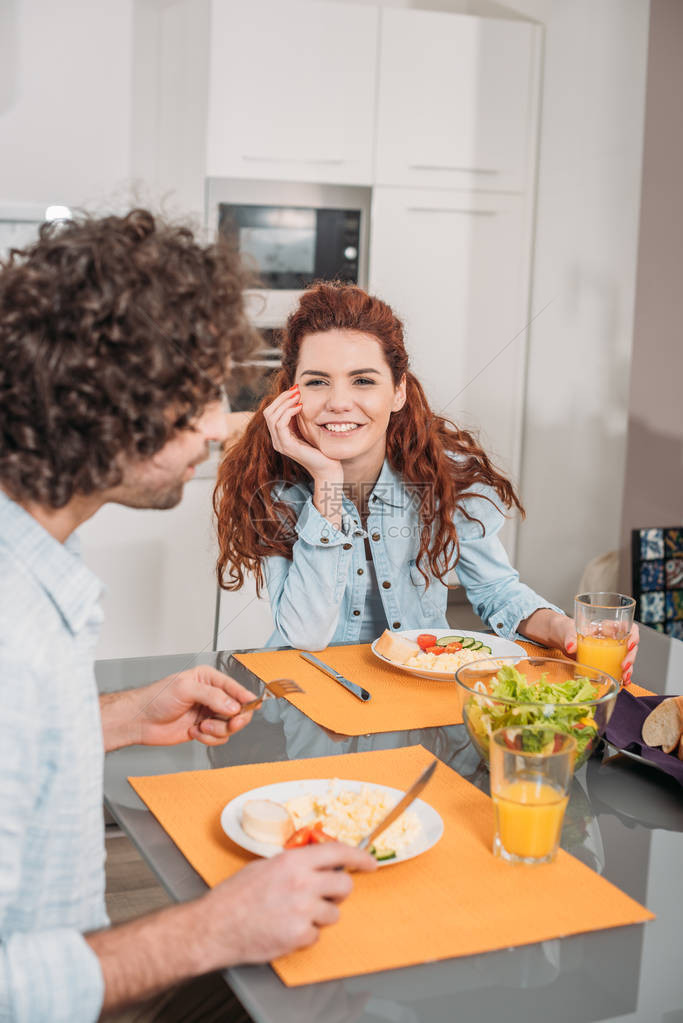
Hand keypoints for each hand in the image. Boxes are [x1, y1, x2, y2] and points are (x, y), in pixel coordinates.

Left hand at [136, 666, 254, 745]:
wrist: (141, 720)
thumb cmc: (157, 698)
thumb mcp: (185, 689)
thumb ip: (212, 696)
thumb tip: (233, 705)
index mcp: (209, 679)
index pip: (235, 688)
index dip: (245, 697)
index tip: (253, 705)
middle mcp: (211, 696)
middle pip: (238, 709)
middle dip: (234, 718)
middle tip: (230, 722)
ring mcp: (208, 714)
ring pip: (230, 726)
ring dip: (217, 729)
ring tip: (201, 726)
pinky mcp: (203, 730)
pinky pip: (219, 738)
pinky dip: (209, 738)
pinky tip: (194, 732)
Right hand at [200, 842, 376, 966]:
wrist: (215, 926)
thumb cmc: (235, 896)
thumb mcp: (265, 866)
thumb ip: (294, 864)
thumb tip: (317, 864)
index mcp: (293, 862)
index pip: (338, 853)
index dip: (359, 857)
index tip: (370, 862)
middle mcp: (302, 884)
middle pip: (344, 886)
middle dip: (338, 891)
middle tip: (325, 894)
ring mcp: (302, 911)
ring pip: (333, 914)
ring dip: (320, 915)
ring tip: (294, 914)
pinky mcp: (299, 936)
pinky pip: (316, 935)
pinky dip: (305, 934)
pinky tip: (285, 929)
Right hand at [263, 385, 341, 482]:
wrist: (328, 467)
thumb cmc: (320, 448)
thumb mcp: (306, 428)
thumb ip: (298, 417)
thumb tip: (297, 397)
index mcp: (280, 435)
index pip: (271, 412)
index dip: (281, 399)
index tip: (295, 389)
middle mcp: (277, 440)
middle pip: (268, 412)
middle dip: (281, 398)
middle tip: (296, 390)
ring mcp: (280, 444)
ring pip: (272, 417)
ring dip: (285, 403)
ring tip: (298, 397)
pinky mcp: (287, 446)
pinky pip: (280, 424)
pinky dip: (288, 412)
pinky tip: (300, 407)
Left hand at [562, 620, 639, 685]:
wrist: (560, 638)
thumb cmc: (566, 629)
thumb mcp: (567, 631)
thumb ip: (569, 638)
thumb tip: (571, 647)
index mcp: (606, 627)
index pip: (628, 627)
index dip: (633, 635)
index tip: (629, 645)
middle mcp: (612, 638)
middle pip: (630, 646)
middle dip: (631, 657)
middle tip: (624, 666)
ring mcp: (610, 651)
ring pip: (626, 658)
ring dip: (629, 668)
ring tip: (625, 677)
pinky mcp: (605, 661)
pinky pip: (619, 668)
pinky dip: (622, 675)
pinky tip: (624, 682)